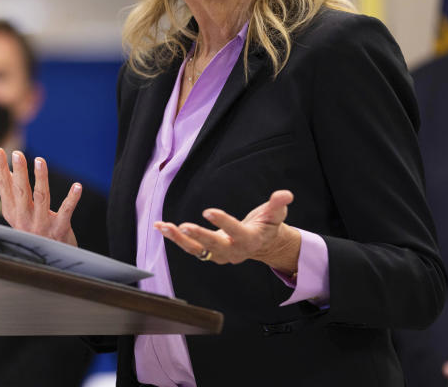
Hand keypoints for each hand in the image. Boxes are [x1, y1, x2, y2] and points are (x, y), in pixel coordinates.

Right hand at [0, 147, 79, 246]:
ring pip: (41, 198)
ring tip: (40, 161)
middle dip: (18, 172)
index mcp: (12, 212)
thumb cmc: (33, 229)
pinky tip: (77, 186)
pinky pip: (66, 211)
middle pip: (21, 191)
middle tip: (17, 154)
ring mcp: (41, 225)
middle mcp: (24, 219)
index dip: (1, 168)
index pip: (5, 186)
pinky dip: (72, 199)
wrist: (51, 260)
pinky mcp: (60, 230)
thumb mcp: (17, 210)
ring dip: (41, 179)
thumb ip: (6, 188)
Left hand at [155, 190, 300, 273]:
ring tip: (164, 227)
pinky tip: (161, 227)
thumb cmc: (267, 226)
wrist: (262, 244)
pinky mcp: (208, 252)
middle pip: (214, 246)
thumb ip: (278, 205)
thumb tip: (285, 194)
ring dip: (179, 239)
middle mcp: (233, 251)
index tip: (208, 211)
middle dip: (198, 236)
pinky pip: (190, 247)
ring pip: (197, 249)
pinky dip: (175, 237)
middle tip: (183, 226)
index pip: (236, 231)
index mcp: (249, 240)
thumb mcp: (275, 215)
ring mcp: (218, 254)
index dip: (223, 222)